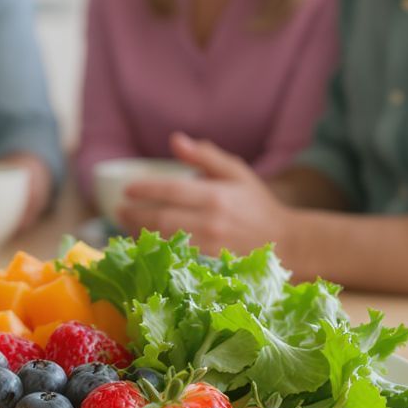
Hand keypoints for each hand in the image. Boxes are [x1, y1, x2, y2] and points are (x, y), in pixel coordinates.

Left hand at [118, 133, 289, 255]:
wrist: (288, 243)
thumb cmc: (257, 205)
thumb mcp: (236, 172)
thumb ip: (205, 156)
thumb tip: (175, 139)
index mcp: (216, 196)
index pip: (170, 190)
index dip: (144, 190)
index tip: (126, 190)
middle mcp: (212, 222)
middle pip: (161, 219)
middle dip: (134, 214)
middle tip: (119, 210)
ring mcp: (211, 249)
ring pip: (165, 242)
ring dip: (141, 234)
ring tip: (126, 225)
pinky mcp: (211, 268)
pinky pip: (176, 260)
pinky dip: (158, 253)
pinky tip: (146, 246)